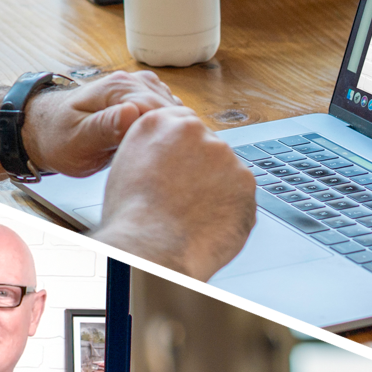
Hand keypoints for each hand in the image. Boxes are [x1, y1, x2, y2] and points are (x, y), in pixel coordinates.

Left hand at [23, 71, 182, 176]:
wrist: (46, 130)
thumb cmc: (58, 137)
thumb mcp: (77, 140)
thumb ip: (105, 127)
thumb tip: (132, 113)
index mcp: (118, 88)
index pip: (160, 111)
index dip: (167, 138)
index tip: (166, 161)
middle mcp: (133, 82)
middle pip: (172, 111)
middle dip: (173, 138)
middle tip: (164, 166)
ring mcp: (140, 89)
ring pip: (174, 113)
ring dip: (172, 135)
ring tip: (161, 159)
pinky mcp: (144, 99)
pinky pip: (168, 115)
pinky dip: (168, 132)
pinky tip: (158, 150)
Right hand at [91, 106, 256, 284]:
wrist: (152, 249)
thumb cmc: (131, 219)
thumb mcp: (126, 167)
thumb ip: (151, 150)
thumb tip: (168, 156)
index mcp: (158, 123)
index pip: (182, 125)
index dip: (182, 152)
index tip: (180, 169)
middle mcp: (194, 131)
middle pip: (207, 145)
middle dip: (201, 169)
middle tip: (184, 199)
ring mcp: (224, 155)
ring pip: (226, 170)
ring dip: (216, 189)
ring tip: (192, 217)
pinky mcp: (246, 181)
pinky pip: (240, 195)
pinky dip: (230, 210)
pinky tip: (208, 225)